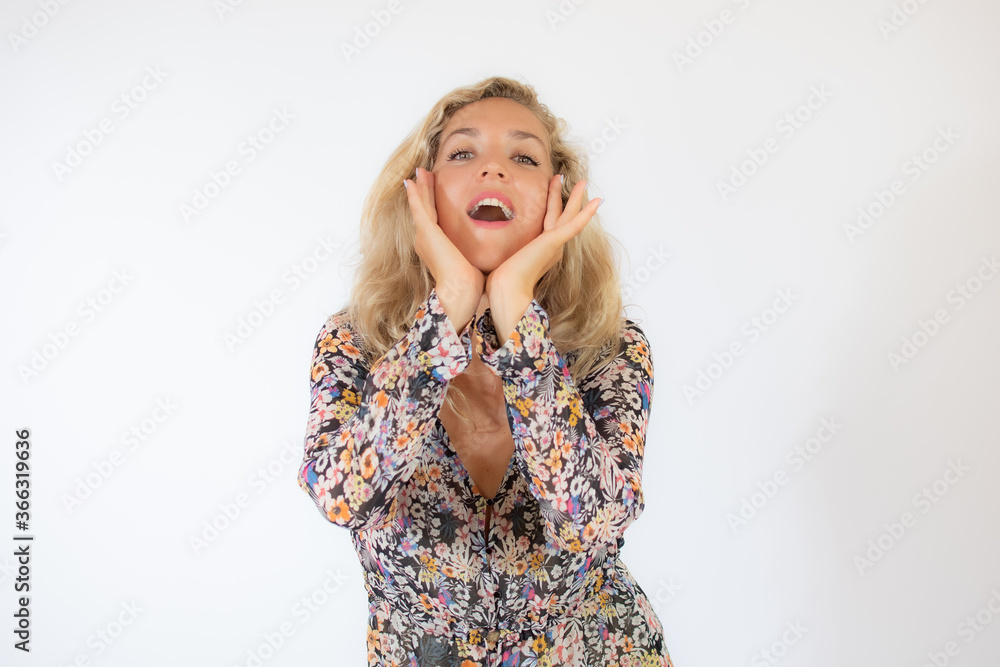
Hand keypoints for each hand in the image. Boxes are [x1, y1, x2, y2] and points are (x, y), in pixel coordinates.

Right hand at [403, 167, 483, 330]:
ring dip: (420, 188)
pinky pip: (418, 208)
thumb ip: (476, 251)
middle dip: (424, 192)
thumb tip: (490, 247)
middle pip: (425, 210)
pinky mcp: (426, 232)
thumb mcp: (473, 260)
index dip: (433, 203)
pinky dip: (415, 194)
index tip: (435, 189)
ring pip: (421, 205)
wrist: (462, 292)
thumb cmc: (470, 283)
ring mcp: (424, 236)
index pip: (435, 219)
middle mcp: (426, 241)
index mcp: (436, 247)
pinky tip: (412, 181)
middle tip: (423, 174)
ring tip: (419, 172)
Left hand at [485, 175, 600, 331]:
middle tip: (567, 179)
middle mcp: (552, 247)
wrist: (506, 290)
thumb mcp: (502, 257)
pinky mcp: (554, 242)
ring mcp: (555, 244)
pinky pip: (575, 224)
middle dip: (564, 197)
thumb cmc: (501, 280)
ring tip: (583, 182)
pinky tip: (598, 201)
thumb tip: (486, 245)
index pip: (548, 222)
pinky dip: (587, 213)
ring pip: (568, 215)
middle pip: (561, 216)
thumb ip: (503, 249)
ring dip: (576, 198)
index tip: (549, 190)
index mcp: (542, 250)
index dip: (550, 205)